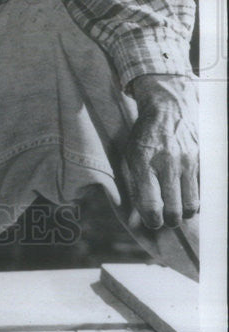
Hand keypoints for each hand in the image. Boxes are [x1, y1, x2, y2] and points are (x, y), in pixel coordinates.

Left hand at [125, 73, 198, 228]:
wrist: (167, 109)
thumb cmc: (145, 135)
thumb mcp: (131, 154)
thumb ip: (135, 181)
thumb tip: (140, 211)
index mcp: (143, 161)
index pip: (150, 203)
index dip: (152, 220)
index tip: (152, 222)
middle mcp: (166, 162)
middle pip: (174, 209)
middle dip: (169, 221)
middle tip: (166, 220)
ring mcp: (186, 161)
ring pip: (190, 204)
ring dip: (183, 213)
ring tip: (176, 210)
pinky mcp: (199, 161)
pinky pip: (199, 191)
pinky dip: (193, 198)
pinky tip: (185, 195)